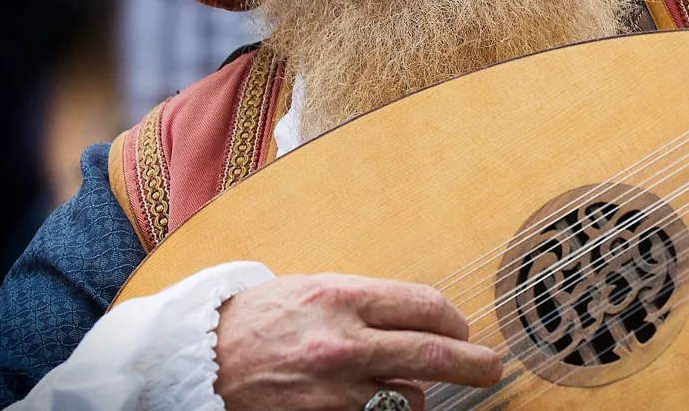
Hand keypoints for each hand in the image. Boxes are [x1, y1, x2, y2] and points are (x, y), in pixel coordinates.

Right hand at [214, 273, 501, 410]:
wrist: (197, 358)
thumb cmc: (259, 319)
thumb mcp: (314, 289)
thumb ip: (367, 302)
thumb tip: (422, 316)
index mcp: (343, 296)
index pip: (426, 306)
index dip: (455, 320)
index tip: (463, 329)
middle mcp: (344, 342)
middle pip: (434, 353)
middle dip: (473, 364)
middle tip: (491, 368)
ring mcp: (334, 389)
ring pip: (407, 398)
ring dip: (410, 394)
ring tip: (388, 385)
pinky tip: (372, 402)